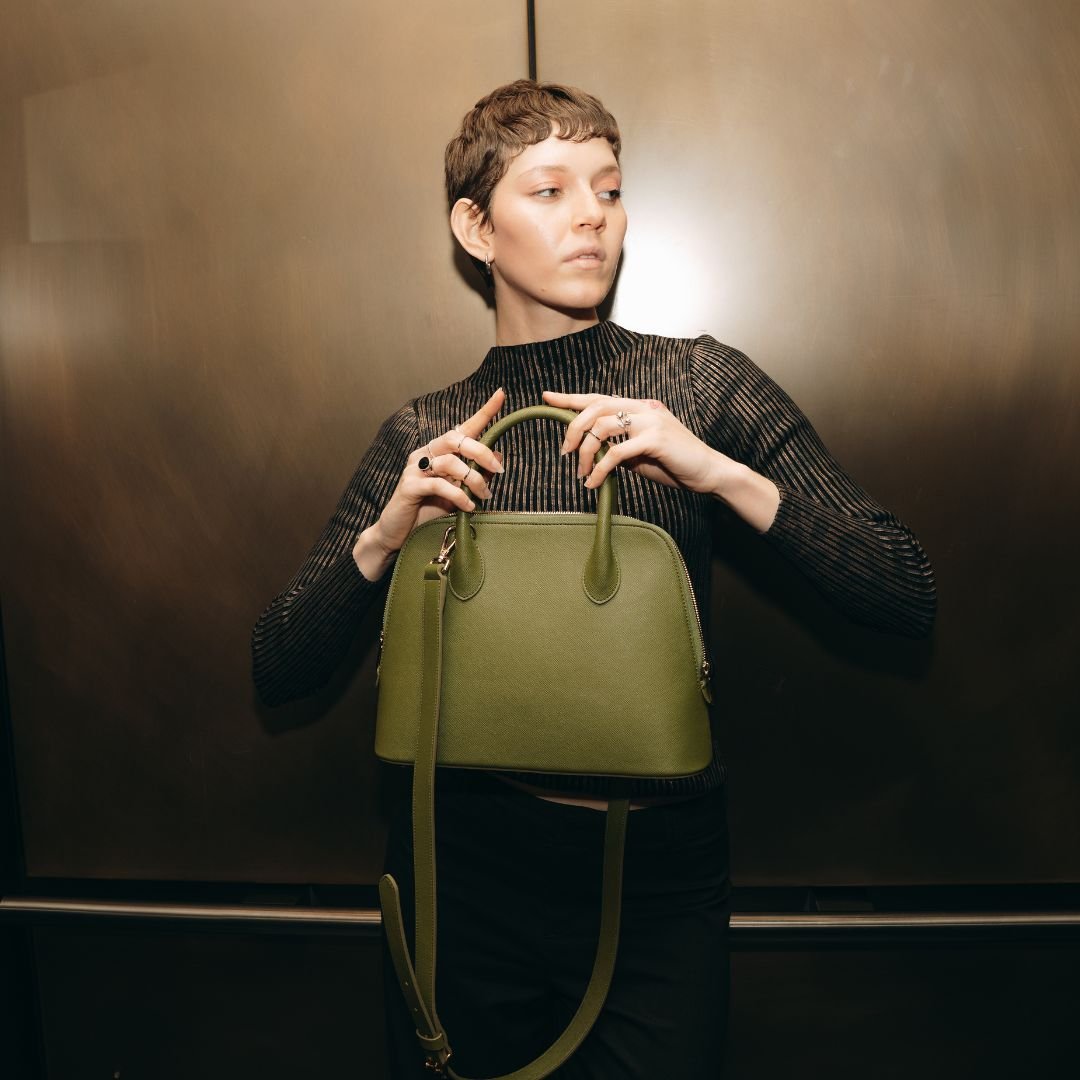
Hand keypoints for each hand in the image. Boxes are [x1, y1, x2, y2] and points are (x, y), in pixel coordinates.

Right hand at [354, 389, 505, 578]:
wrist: (398, 533)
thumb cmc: (429, 511)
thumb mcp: (460, 492)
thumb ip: (477, 474)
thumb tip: (499, 457)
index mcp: (439, 451)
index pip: (463, 427)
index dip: (483, 411)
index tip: (501, 394)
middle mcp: (425, 453)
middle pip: (457, 439)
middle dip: (482, 452)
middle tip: (498, 470)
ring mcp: (415, 469)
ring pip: (450, 462)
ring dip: (473, 480)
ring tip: (483, 497)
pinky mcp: (409, 487)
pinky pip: (439, 485)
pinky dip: (458, 496)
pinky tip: (468, 508)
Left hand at [543, 390, 721, 492]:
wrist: (709, 473)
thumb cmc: (675, 465)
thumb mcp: (640, 454)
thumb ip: (618, 446)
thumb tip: (593, 451)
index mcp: (640, 407)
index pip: (600, 398)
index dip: (571, 397)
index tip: (547, 396)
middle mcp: (644, 408)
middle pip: (596, 408)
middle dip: (574, 429)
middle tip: (565, 452)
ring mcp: (651, 421)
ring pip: (603, 427)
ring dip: (586, 452)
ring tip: (582, 472)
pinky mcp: (655, 439)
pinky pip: (616, 452)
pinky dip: (600, 469)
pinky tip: (594, 482)